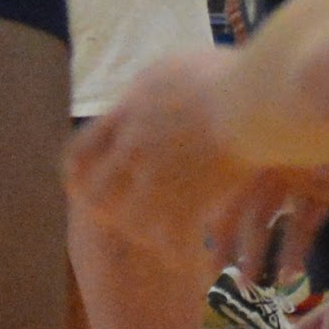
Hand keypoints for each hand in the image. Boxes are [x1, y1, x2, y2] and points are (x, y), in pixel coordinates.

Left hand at [69, 48, 242, 252]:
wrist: (250, 101)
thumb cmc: (225, 76)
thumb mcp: (172, 71)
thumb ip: (151, 92)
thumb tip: (144, 96)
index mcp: (128, 113)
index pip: (80, 150)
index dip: (77, 174)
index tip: (83, 186)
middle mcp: (134, 147)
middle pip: (96, 194)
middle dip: (106, 210)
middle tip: (125, 220)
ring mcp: (159, 178)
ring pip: (131, 221)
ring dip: (146, 233)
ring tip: (163, 240)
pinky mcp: (188, 203)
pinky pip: (171, 241)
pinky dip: (181, 252)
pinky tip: (196, 257)